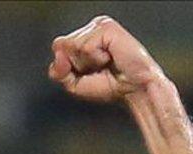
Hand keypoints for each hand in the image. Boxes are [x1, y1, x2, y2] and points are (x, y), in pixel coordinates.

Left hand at [47, 16, 167, 103]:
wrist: (135, 90)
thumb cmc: (111, 86)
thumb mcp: (75, 84)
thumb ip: (58, 72)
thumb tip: (58, 55)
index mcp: (84, 35)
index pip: (58, 46)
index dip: (67, 66)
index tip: (90, 72)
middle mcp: (91, 27)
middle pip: (61, 45)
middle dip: (77, 64)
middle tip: (100, 68)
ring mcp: (99, 24)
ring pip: (72, 46)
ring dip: (88, 63)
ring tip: (107, 63)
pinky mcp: (107, 27)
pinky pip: (86, 47)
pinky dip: (96, 59)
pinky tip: (111, 58)